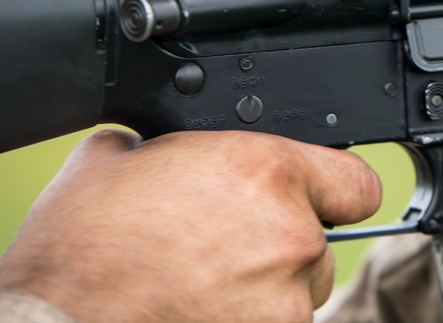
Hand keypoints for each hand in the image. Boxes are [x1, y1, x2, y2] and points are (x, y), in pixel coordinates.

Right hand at [0, 129, 380, 322]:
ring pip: (301, 291)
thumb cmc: (79, 254)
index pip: (355, 181)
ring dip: (269, 289)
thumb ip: (172, 146)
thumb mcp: (118, 161)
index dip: (333, 190)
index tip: (317, 199)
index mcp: (266, 171)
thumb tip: (167, 146)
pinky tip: (201, 312)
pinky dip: (250, 319)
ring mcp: (287, 299)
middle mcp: (291, 233)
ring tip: (206, 286)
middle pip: (320, 240)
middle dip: (283, 244)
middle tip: (228, 249)